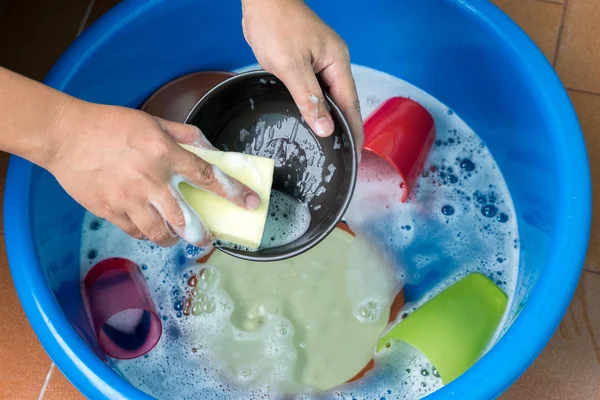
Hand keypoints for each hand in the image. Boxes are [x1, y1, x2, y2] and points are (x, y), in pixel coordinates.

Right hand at [45, 101, 260, 246]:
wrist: (65, 136)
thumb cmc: (109, 124)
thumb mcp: (153, 121)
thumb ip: (185, 136)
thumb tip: (209, 149)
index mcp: (164, 154)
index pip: (208, 177)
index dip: (234, 192)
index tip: (251, 203)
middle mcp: (151, 181)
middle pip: (186, 219)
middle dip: (202, 234)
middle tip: (208, 238)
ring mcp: (129, 199)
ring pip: (160, 233)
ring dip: (174, 239)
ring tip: (178, 237)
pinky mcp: (110, 211)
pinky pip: (136, 232)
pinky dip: (147, 234)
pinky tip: (151, 229)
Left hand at [242, 0, 363, 150]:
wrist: (262, 0)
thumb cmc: (276, 25)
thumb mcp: (291, 66)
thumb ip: (309, 99)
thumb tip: (326, 129)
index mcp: (337, 64)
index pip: (351, 106)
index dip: (354, 132)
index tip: (356, 156)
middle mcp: (334, 64)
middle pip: (343, 104)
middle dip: (344, 130)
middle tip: (342, 158)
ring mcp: (321, 64)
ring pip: (329, 98)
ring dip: (329, 120)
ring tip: (328, 147)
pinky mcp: (307, 64)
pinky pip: (316, 91)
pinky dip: (315, 107)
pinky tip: (310, 120)